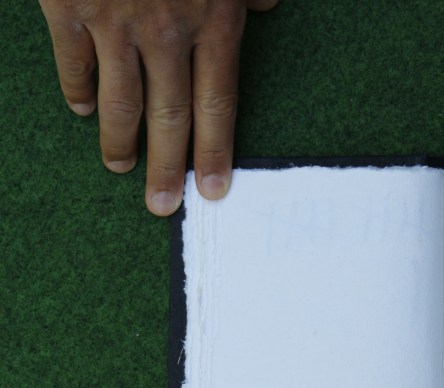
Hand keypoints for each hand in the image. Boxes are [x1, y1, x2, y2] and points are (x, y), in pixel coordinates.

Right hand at [39, 0, 278, 215]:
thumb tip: (268, 7)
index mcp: (214, 19)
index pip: (219, 103)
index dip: (215, 152)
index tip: (212, 190)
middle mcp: (167, 30)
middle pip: (169, 117)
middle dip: (166, 168)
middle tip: (163, 205)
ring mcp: (115, 21)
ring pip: (119, 102)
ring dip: (120, 143)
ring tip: (122, 168)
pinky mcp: (69, 6)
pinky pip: (74, 65)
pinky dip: (79, 93)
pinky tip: (85, 112)